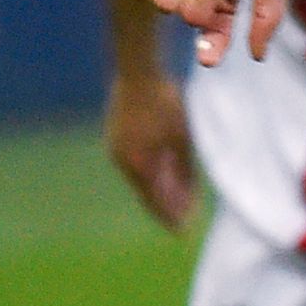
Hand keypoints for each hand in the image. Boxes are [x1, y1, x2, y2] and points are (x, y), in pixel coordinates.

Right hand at [103, 69, 197, 232]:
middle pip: (146, 192)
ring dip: (159, 192)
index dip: (169, 216)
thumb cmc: (164, 103)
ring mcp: (117, 149)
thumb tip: (188, 195)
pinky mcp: (118, 139)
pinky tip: (164, 177)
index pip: (154, 199)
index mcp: (137, 162)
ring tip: (179, 203)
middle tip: (184, 223)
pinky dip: (151, 175)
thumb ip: (183, 167)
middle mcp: (123, 160)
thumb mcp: (181, 136)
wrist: (137, 73)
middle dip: (166, 208)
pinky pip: (136, 165)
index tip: (183, 231)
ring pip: (141, 179)